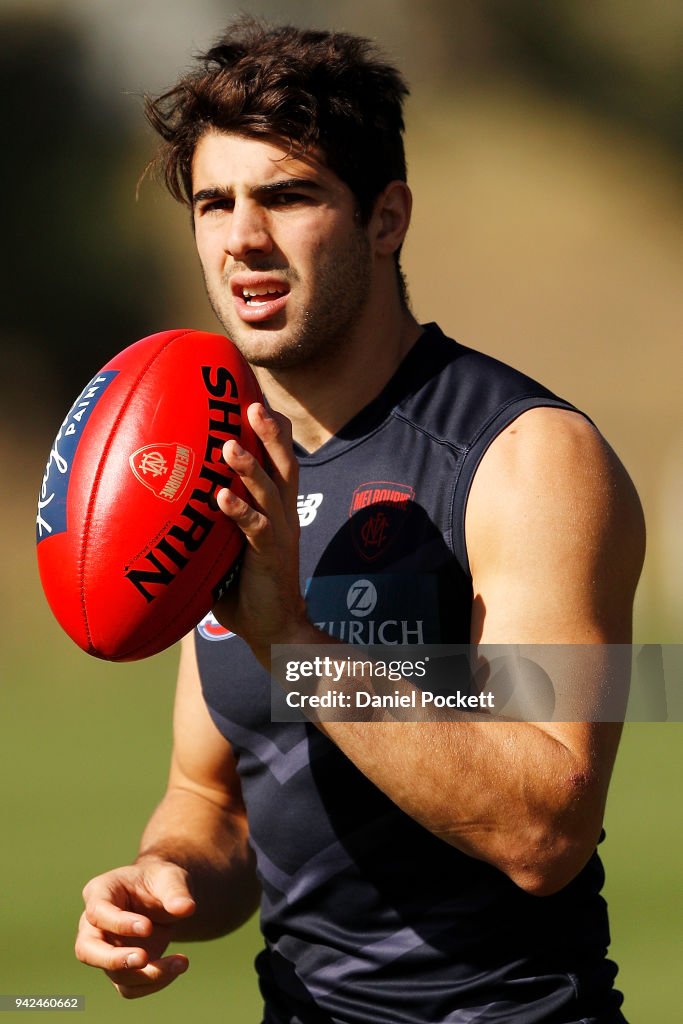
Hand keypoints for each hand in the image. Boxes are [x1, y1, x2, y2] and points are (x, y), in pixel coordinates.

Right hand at [75, 858, 195, 998]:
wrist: (165, 898)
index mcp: (100, 892)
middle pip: (86, 950)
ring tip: (181, 962)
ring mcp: (105, 950)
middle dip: (113, 960)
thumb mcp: (170, 877)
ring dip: (148, 975)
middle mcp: (94, 924)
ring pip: (114, 973)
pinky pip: (130, 986)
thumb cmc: (160, 881)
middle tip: (143, 959)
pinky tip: (177, 966)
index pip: (97, 912)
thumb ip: (176, 891)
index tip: (148, 927)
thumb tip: (187, 908)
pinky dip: (154, 982)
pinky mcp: (120, 969)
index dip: (119, 923)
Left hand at [213, 403, 312, 659]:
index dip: (274, 434)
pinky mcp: (271, 557)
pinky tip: (222, 498)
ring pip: (270, 492)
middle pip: (284, 466)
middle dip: (271, 435)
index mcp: (278, 510)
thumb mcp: (230, 547)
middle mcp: (284, 516)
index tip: (258, 402)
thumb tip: (171, 503)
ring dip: (249, 468)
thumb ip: (213, 523)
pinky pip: (256, 529)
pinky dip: (240, 511)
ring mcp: (280, 535)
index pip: (281, 464)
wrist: (276, 630)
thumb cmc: (246, 588)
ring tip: (228, 446)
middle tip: (254, 407)